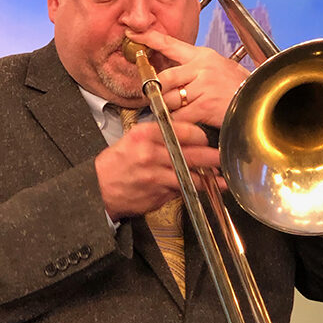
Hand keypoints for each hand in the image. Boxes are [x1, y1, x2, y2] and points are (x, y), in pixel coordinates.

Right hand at [95, 121, 219, 220]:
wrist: (98, 188)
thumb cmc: (116, 163)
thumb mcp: (132, 139)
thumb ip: (157, 136)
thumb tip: (184, 136)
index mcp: (145, 134)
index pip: (182, 130)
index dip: (199, 135)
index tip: (205, 138)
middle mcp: (151, 152)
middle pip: (190, 152)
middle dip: (211, 156)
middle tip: (223, 156)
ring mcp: (155, 174)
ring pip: (190, 174)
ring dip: (208, 177)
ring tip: (221, 178)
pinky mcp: (158, 193)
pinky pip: (181, 189)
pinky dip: (193, 189)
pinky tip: (204, 189)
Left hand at [126, 29, 249, 128]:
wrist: (260, 103)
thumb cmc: (240, 87)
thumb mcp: (220, 68)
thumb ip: (196, 69)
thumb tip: (171, 75)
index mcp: (203, 56)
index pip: (171, 44)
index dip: (150, 39)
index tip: (133, 35)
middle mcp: (202, 68)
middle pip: (164, 78)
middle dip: (158, 92)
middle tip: (158, 99)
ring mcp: (204, 86)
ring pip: (169, 99)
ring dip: (170, 110)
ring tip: (181, 112)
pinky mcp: (205, 105)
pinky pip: (179, 116)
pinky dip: (180, 123)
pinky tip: (189, 123)